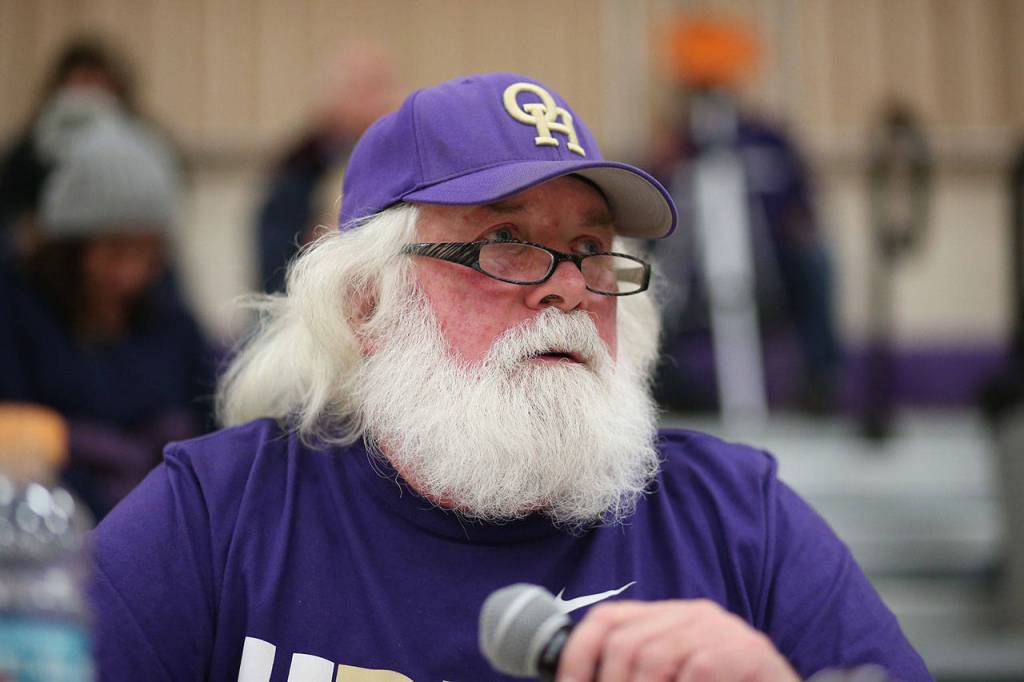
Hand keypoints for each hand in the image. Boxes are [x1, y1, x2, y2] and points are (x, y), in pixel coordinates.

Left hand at [557, 599, 799, 681]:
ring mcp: (720, 628)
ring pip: (653, 657)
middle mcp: (691, 614)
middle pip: (624, 641)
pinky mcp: (745, 650)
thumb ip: (638, 673)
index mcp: (668, 617)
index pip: (607, 618)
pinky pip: (697, 669)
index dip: (578, 655)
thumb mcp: (672, 678)